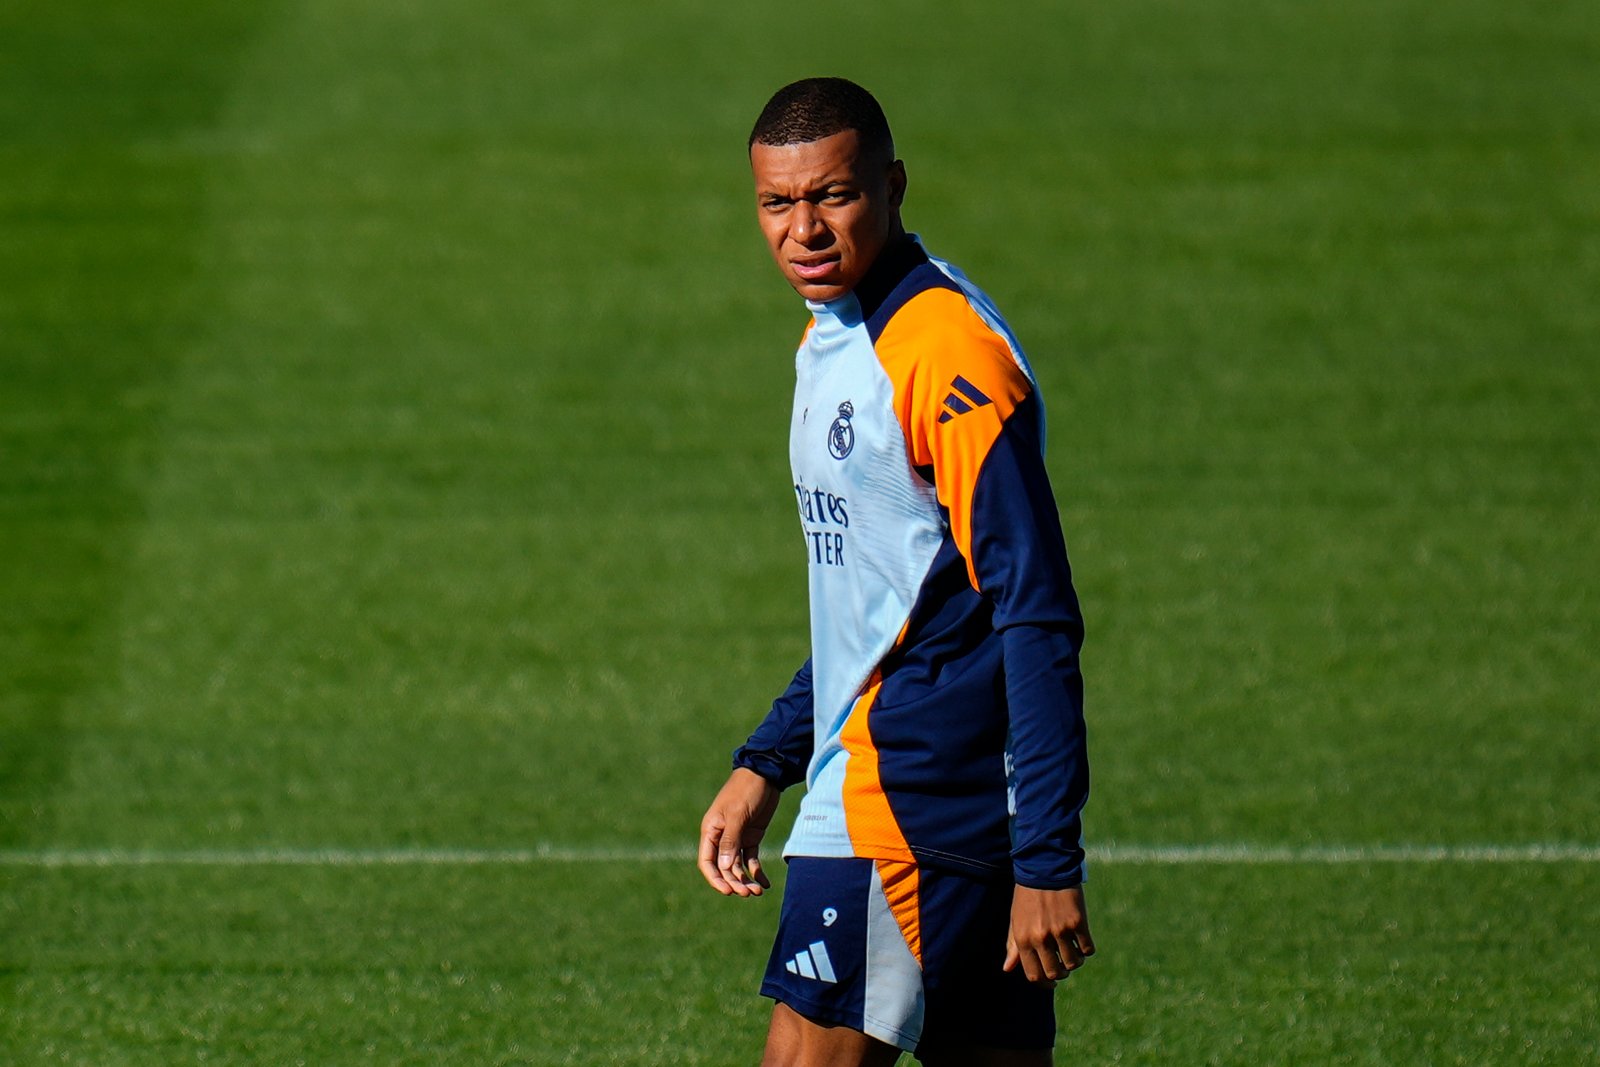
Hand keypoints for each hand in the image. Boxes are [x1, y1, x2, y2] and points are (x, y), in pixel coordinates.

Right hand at [698, 768, 780, 896]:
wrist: (765, 774)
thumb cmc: (746, 790)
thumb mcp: (737, 815)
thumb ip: (731, 841)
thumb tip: (725, 868)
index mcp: (711, 831)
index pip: (707, 862)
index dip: (716, 879)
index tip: (728, 891)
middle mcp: (721, 837)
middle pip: (724, 868)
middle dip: (735, 882)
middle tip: (748, 893)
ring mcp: (737, 838)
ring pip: (738, 866)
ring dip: (746, 880)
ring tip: (758, 891)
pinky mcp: (751, 837)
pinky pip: (751, 859)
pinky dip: (757, 872)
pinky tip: (765, 883)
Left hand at [1003, 884, 1094, 985]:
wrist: (1044, 866)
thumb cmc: (1027, 895)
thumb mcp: (1015, 919)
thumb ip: (1013, 945)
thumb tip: (1007, 969)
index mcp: (1023, 939)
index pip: (1034, 975)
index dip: (1044, 982)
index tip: (1051, 981)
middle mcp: (1041, 938)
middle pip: (1055, 973)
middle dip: (1061, 973)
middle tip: (1063, 965)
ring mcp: (1060, 930)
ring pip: (1073, 963)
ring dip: (1075, 961)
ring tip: (1072, 951)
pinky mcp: (1078, 922)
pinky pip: (1087, 949)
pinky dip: (1086, 949)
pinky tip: (1080, 940)